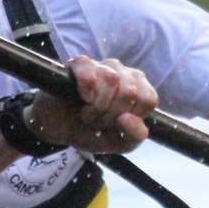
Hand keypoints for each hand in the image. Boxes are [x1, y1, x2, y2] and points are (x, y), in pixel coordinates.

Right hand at [24, 57, 157, 153]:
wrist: (60, 130)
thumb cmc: (93, 132)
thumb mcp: (120, 143)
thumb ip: (135, 136)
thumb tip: (127, 118)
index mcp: (139, 89)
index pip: (148, 99)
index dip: (131, 117)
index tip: (117, 124)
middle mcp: (124, 73)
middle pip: (129, 92)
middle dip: (110, 115)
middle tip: (98, 121)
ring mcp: (102, 66)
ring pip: (111, 79)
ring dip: (96, 107)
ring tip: (87, 113)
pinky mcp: (79, 64)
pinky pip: (89, 71)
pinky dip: (86, 89)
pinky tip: (81, 98)